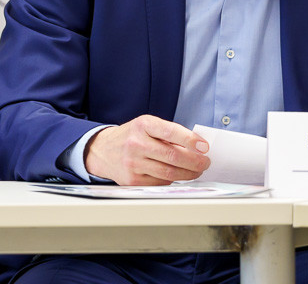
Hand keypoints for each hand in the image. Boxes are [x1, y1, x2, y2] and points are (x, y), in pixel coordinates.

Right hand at [84, 115, 209, 184]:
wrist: (103, 150)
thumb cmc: (131, 136)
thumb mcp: (147, 126)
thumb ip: (169, 133)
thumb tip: (197, 146)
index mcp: (142, 125)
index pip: (170, 132)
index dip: (190, 140)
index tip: (204, 146)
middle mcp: (136, 143)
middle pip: (173, 157)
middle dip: (195, 162)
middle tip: (205, 162)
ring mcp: (133, 163)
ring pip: (169, 173)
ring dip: (188, 174)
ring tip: (196, 171)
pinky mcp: (132, 180)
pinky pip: (160, 182)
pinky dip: (172, 180)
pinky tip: (176, 175)